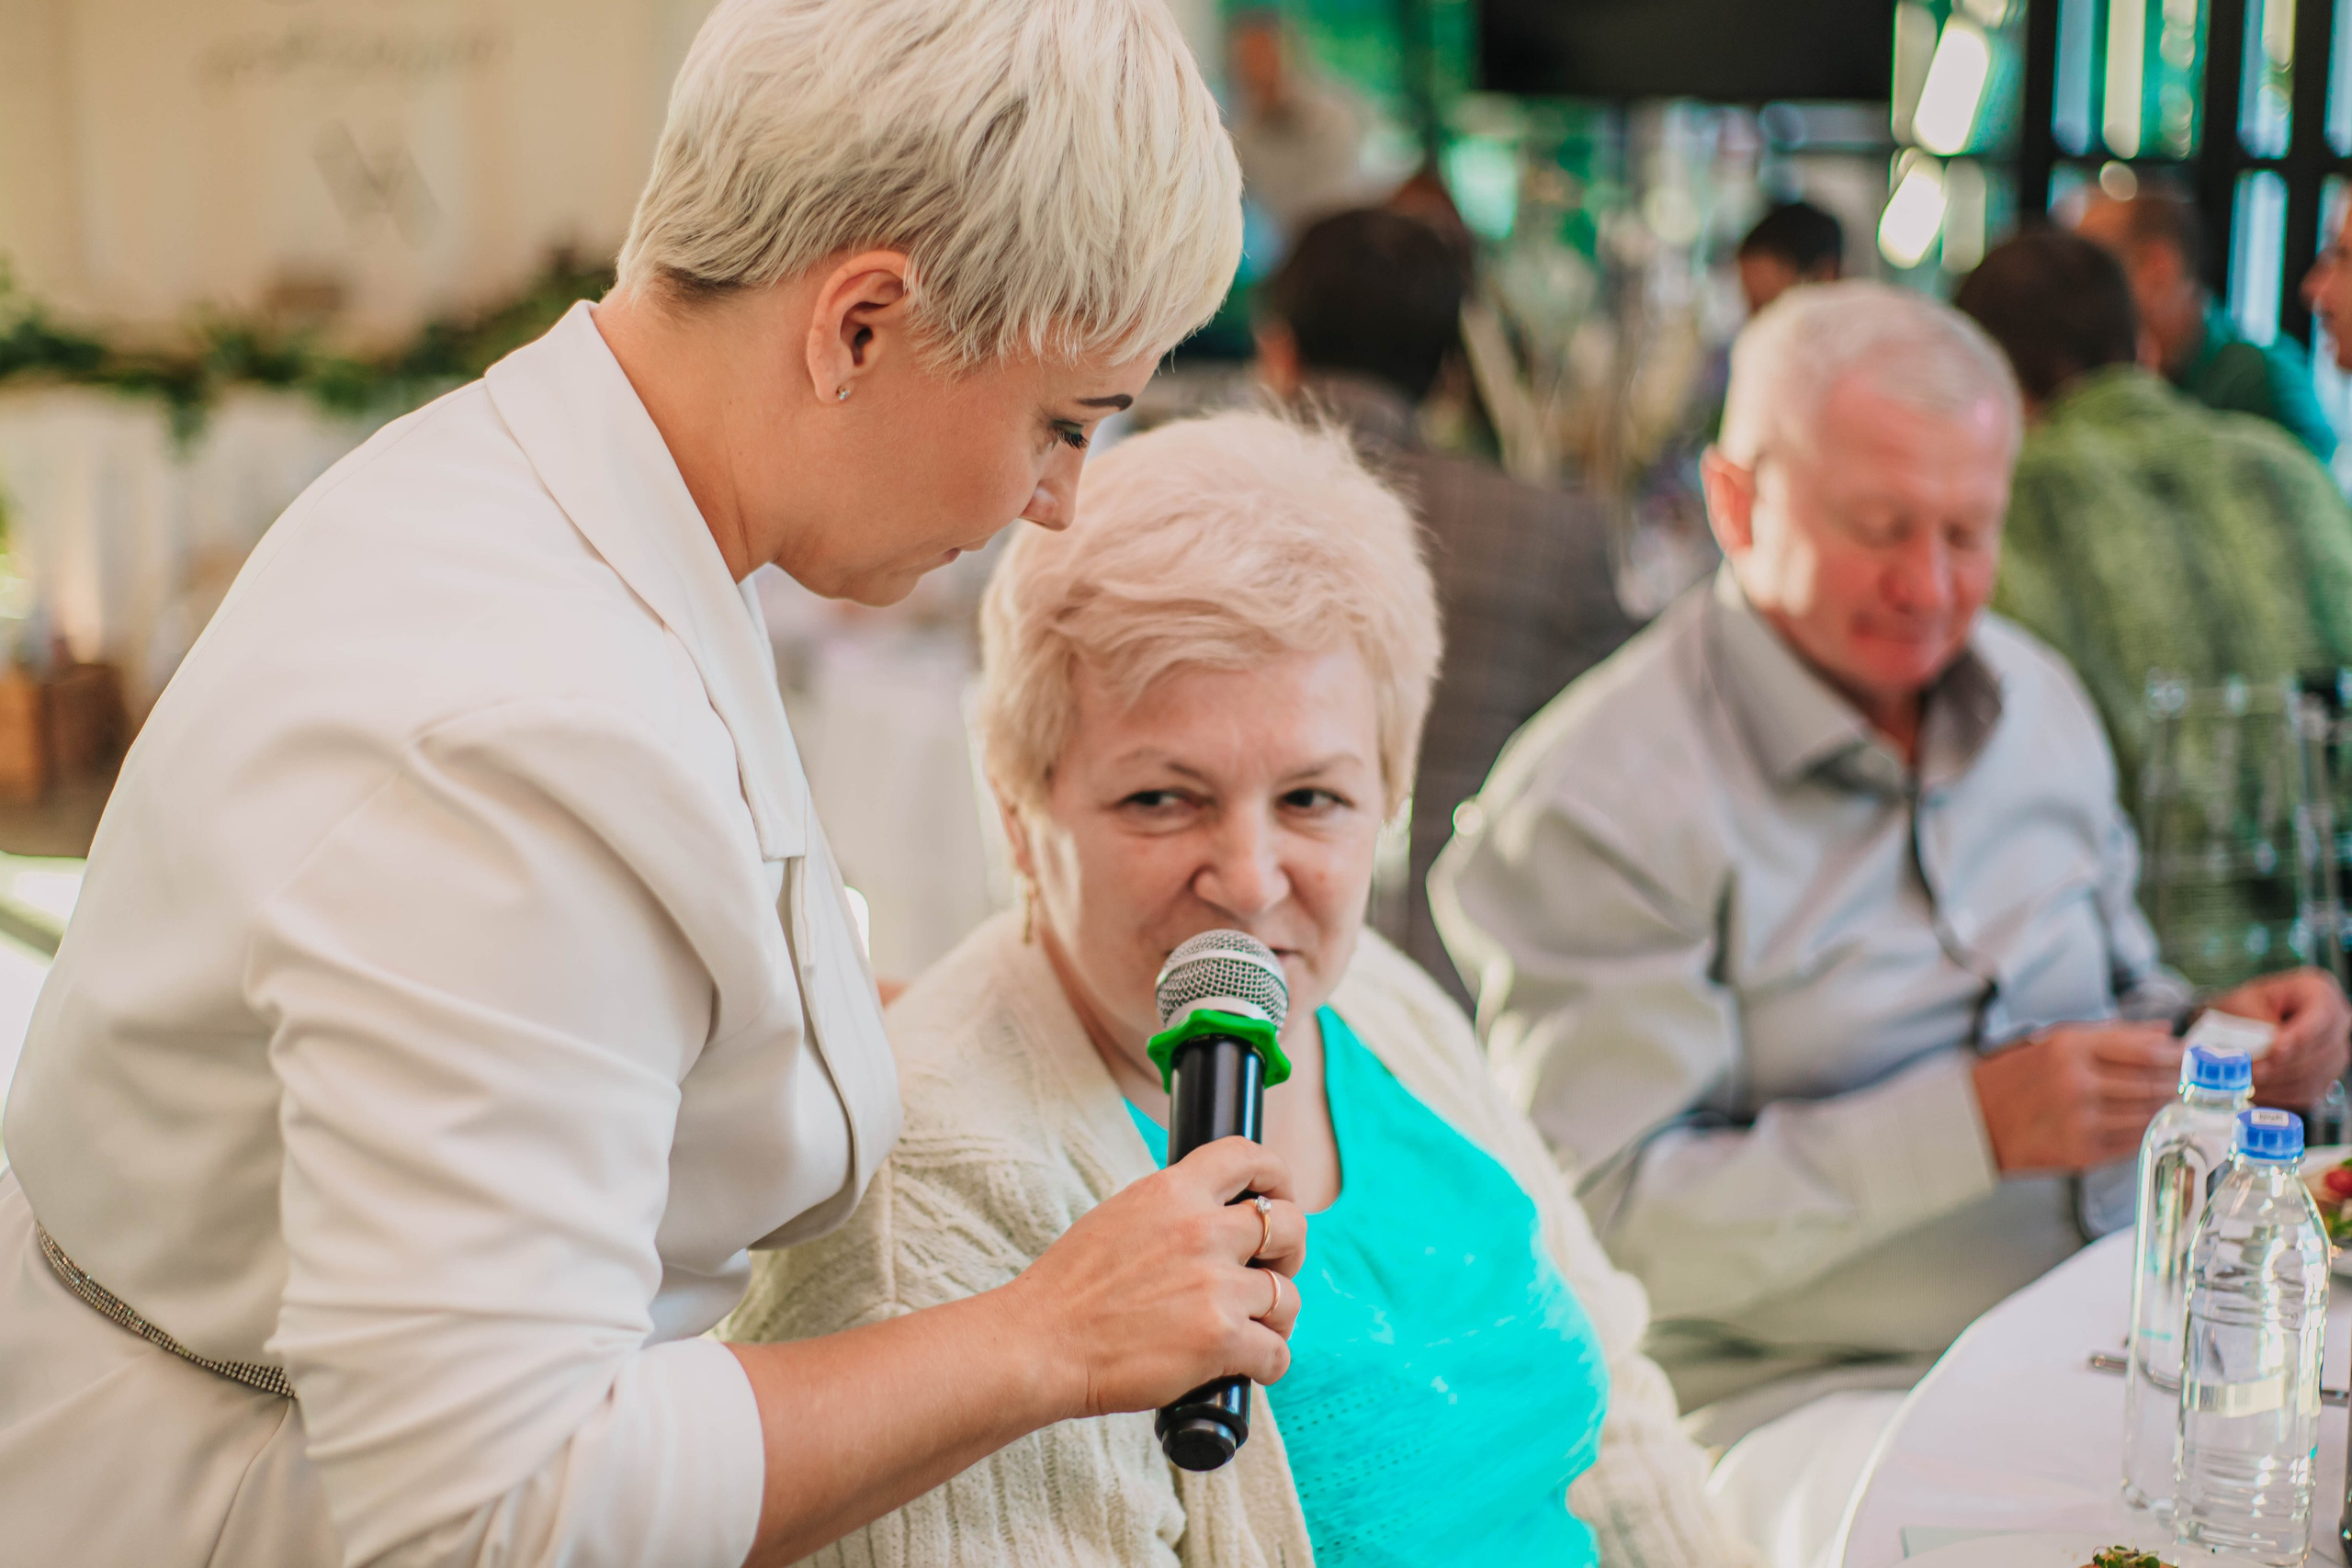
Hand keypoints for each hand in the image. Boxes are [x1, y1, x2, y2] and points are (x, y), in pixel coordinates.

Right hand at [998, 1136, 1305, 1420]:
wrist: (1039, 1343)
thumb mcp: (1120, 1218)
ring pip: (1288, 1295)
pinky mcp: (1219, 1338)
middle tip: (1272, 1273)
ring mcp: (1214, 1285)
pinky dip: (1268, 1363)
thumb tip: (1214, 1219)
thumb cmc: (1069, 1291)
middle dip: (1289, 1252)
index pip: (1248, 1156)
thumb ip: (1172, 1212)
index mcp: (1172, 1191)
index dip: (1278, 1175)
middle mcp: (1200, 1230)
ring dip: (1278, 1316)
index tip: (1280, 1197)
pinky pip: (1277, 1351)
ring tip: (1254, 1330)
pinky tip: (1246, 1367)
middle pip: (1289, 1225)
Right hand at [1972, 1022, 2182, 1175]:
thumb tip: (2162, 1032)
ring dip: (2166, 1107)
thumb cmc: (2013, 1078)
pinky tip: (2148, 1122)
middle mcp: (2078, 1082)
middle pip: (2153, 1082)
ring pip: (2148, 1113)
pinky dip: (2147, 1131)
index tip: (2191, 1055)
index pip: (2145, 1050)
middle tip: (2192, 1080)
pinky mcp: (2083, 1151)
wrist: (1974, 1122)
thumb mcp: (2054, 1041)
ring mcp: (2082, 1119)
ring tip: (2173, 1100)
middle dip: (2178, 1081)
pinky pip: (2133, 1140)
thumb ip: (2111, 1035)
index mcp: (2070, 1047)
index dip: (2176, 1054)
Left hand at [2210, 967, 2351, 1108]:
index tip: (2276, 1050)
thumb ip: (2257, 1026)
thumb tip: (2271, 1049)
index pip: (2322, 1015)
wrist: (2236, 1027)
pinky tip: (2258, 1089)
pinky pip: (2310, 1091)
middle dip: (2285, 1064)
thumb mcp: (2241, 1005)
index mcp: (2317, 990)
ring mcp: (2334, 1050)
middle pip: (2323, 1049)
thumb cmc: (2241, 1009)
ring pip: (2317, 1074)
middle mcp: (2334, 1020)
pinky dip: (2282, 1093)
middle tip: (2253, 1071)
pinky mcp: (2324, 1076)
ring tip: (2248, 1081)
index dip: (2302, 1036)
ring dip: (2280, 1082)